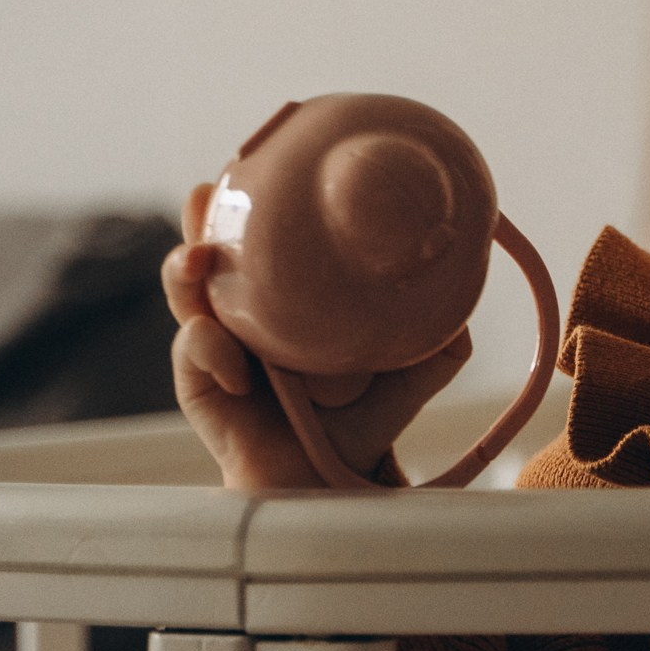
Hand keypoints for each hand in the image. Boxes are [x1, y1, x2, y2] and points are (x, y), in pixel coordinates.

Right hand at [161, 181, 471, 491]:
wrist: (333, 483)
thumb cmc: (362, 421)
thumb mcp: (409, 375)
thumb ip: (437, 340)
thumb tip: (466, 298)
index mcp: (290, 298)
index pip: (265, 240)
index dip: (254, 203)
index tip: (253, 167)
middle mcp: (247, 313)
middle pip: (212, 250)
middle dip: (202, 218)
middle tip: (203, 195)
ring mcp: (216, 345)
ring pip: (186, 292)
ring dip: (183, 268)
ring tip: (198, 261)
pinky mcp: (198, 383)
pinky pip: (193, 351)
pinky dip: (211, 350)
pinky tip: (239, 373)